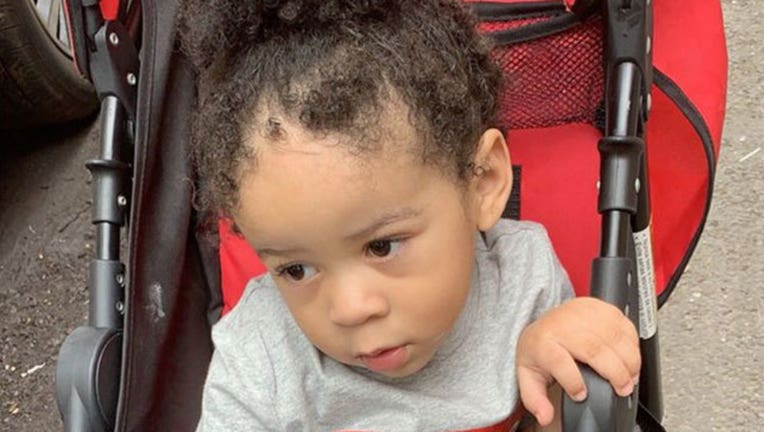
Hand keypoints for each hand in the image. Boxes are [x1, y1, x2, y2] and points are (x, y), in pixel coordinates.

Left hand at [515, 297, 640, 425]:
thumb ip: (535, 399)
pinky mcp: (600, 307)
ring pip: (614, 336)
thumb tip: (544, 416)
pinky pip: (624, 324)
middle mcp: (564, 325)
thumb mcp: (530, 376)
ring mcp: (583, 313)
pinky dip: (633, 344)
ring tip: (630, 378)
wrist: (545, 323)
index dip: (573, 381)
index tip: (581, 395)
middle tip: (622, 389)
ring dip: (629, 360)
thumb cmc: (540, 349)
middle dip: (614, 373)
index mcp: (544, 342)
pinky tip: (630, 358)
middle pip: (594, 348)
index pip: (559, 361)